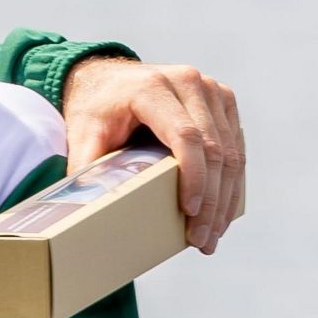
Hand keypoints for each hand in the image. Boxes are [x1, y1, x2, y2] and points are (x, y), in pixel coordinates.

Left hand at [61, 57, 243, 253]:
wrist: (106, 78)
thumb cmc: (94, 107)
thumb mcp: (82, 131)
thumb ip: (85, 164)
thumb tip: (85, 206)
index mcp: (152, 87)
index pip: (186, 136)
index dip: (193, 176)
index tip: (190, 212)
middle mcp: (189, 82)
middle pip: (214, 148)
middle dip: (211, 200)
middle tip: (201, 240)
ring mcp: (211, 90)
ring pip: (232, 151)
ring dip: (225, 198)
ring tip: (212, 235)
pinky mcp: (223, 102)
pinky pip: (236, 147)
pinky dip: (230, 183)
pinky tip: (221, 213)